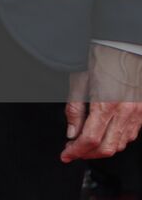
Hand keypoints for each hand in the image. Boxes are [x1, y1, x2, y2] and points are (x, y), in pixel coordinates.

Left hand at [61, 43, 141, 161]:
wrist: (123, 47)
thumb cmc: (101, 59)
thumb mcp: (79, 81)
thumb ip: (74, 109)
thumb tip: (72, 132)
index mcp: (106, 105)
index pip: (89, 139)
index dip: (76, 151)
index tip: (66, 154)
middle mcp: (124, 112)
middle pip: (106, 148)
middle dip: (87, 154)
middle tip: (73, 151)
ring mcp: (136, 113)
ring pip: (120, 144)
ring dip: (101, 149)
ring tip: (85, 145)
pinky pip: (130, 135)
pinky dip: (116, 141)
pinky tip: (104, 136)